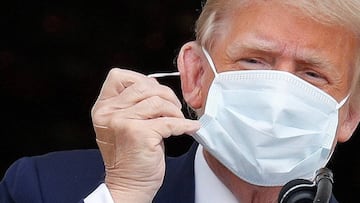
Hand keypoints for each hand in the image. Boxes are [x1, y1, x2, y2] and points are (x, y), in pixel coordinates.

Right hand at [91, 68, 199, 202]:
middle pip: (144, 85)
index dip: (141, 80)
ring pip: (158, 101)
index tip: (155, 92)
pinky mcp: (138, 133)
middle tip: (174, 109)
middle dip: (165, 94)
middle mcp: (109, 112)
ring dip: (174, 111)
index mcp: (104, 107)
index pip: (118, 76)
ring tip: (178, 121)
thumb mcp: (122, 124)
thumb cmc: (130, 156)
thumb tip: (156, 86)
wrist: (128, 185)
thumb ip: (133, 103)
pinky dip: (184, 125)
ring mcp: (122, 122)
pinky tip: (189, 128)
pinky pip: (169, 122)